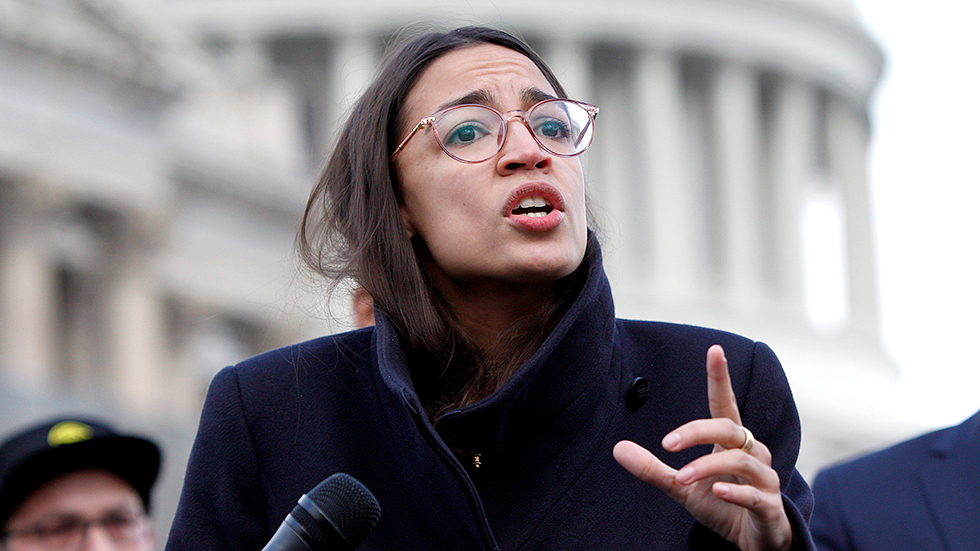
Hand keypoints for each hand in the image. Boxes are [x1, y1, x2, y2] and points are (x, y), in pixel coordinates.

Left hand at [613, 345, 791, 550]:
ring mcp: (764, 479)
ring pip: (740, 460)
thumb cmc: (721, 504)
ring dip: (707, 466)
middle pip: (730, 429)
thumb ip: (654, 468)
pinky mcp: (769, 507)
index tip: (714, 351)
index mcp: (731, 443)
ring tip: (681, 476)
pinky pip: (755, 494)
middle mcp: (752, 453)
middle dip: (697, 432)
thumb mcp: (682, 487)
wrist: (753, 542)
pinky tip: (716, 491)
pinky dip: (735, 491)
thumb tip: (617, 449)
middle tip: (667, 443)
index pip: (725, 404)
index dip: (720, 378)